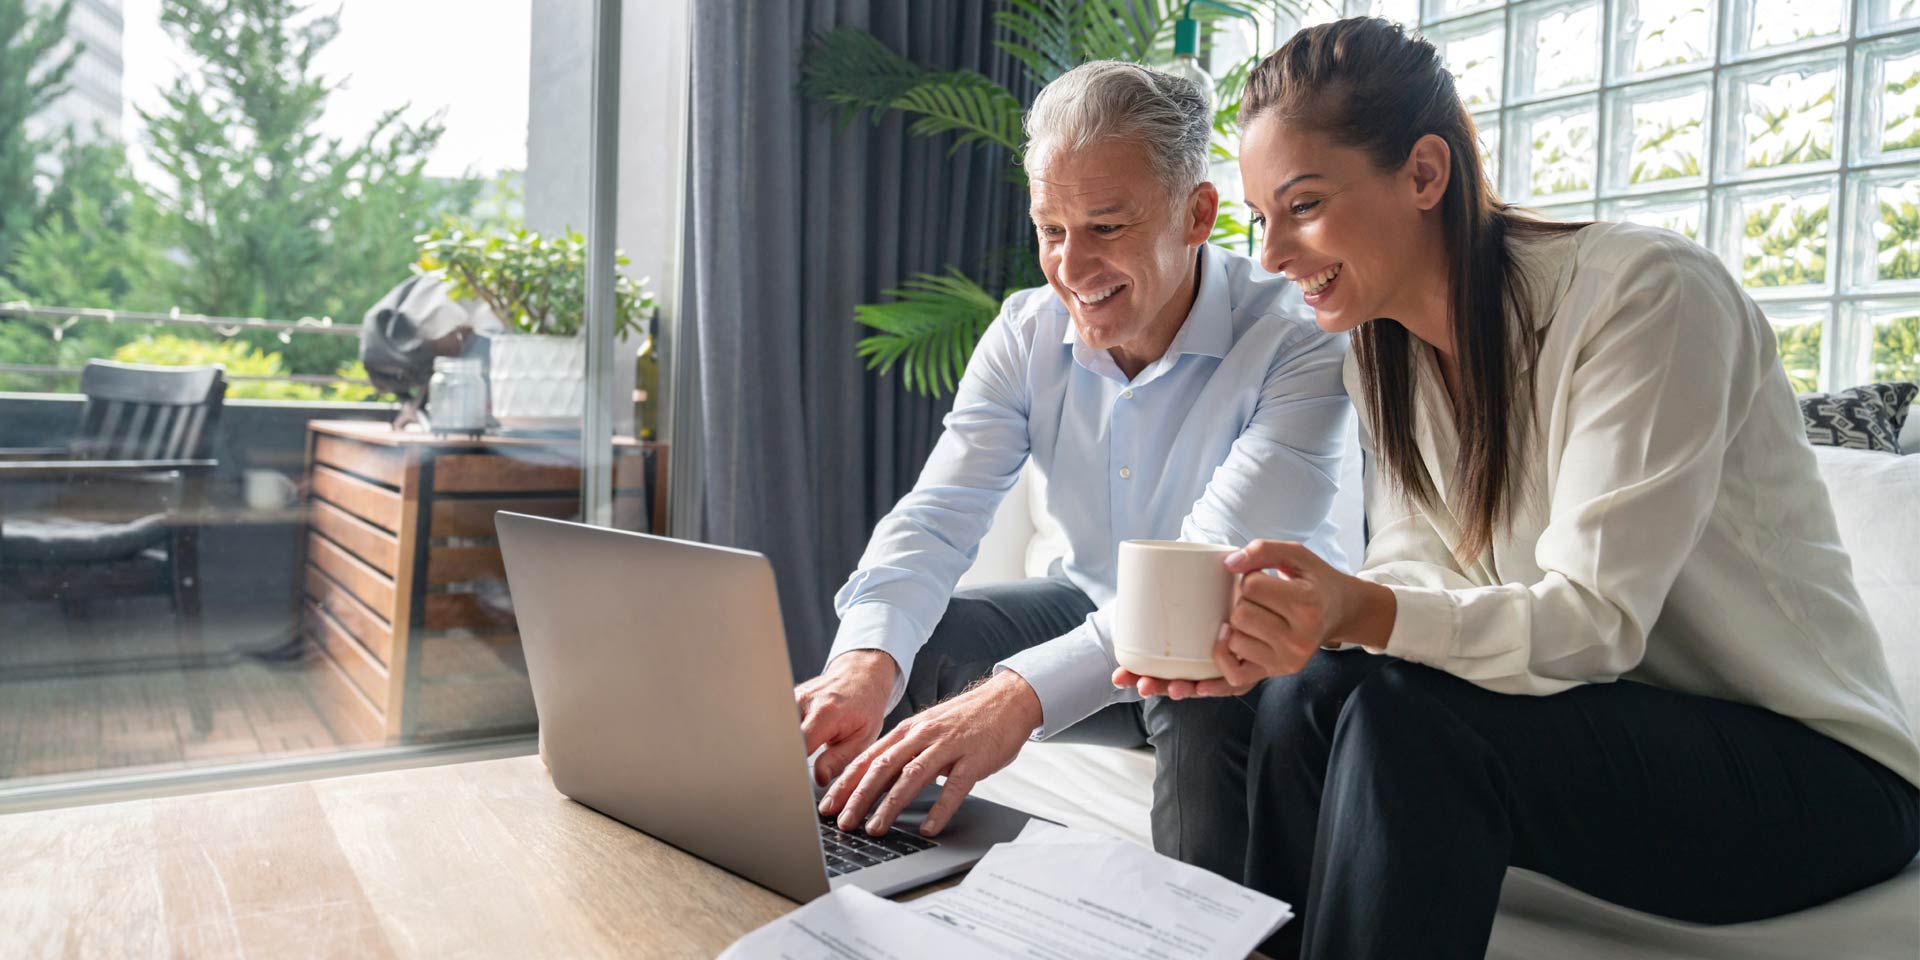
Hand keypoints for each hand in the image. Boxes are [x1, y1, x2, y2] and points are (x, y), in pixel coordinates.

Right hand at [795, 650, 898, 786]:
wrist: (862, 676)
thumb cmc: (865, 707)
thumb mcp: (862, 738)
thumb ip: (839, 759)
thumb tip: (819, 777)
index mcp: (826, 713)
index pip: (799, 746)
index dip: (796, 765)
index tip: (798, 778)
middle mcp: (804, 702)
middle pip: (783, 739)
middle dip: (788, 757)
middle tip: (800, 767)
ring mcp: (794, 697)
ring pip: (779, 731)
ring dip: (788, 744)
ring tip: (805, 747)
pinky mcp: (788, 697)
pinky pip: (782, 722)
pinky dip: (788, 733)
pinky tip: (801, 735)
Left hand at [818, 671, 1040, 836]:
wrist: (1008, 700)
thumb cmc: (966, 719)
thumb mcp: (929, 728)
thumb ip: (905, 750)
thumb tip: (875, 777)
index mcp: (909, 730)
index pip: (869, 757)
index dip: (846, 782)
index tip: (828, 804)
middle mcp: (923, 735)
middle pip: (883, 767)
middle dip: (859, 797)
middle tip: (843, 822)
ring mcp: (948, 746)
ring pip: (912, 776)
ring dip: (890, 805)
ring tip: (875, 828)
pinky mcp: (974, 758)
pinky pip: (954, 787)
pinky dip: (939, 809)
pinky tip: (928, 828)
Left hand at [1114, 540, 1394, 696]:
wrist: (1338, 612)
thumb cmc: (1313, 580)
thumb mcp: (1296, 555)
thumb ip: (1263, 550)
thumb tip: (1228, 564)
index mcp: (1306, 604)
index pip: (1253, 586)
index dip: (1248, 578)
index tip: (1259, 578)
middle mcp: (1299, 638)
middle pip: (1239, 615)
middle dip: (1239, 601)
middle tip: (1255, 599)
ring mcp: (1285, 660)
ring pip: (1233, 642)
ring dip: (1232, 627)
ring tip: (1250, 619)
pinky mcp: (1273, 674)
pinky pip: (1235, 678)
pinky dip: (1218, 668)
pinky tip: (1208, 661)